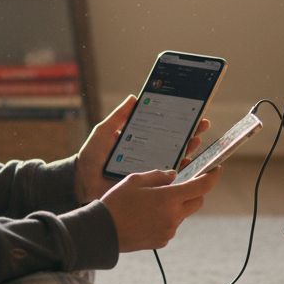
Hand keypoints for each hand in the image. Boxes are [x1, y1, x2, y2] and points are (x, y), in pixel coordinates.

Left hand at [73, 94, 210, 203]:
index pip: (165, 129)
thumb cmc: (91, 156)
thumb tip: (134, 97)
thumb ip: (119, 116)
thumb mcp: (104, 131)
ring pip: (177, 160)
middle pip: (176, 143)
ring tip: (197, 141)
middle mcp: (149, 154)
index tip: (192, 112)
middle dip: (191, 133)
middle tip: (201, 125)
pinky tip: (190, 165)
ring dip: (190, 150)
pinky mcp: (149, 185)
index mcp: (141, 140)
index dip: (179, 121)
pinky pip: (169, 180)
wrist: (82, 180)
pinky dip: (181, 173)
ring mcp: (150, 170)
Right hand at [100, 167, 222, 251]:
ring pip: (182, 214)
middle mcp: (174, 216)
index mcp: (169, 198)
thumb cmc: (117, 202)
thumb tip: (173, 176)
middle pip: (197, 202)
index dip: (213, 177)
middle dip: (194, 192)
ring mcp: (169, 230)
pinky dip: (166, 218)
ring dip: (176, 206)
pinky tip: (147, 216)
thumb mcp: (135, 180)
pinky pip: (171, 226)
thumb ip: (158, 175)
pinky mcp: (162, 241)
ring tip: (152, 202)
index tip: (216, 170)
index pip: (202, 187)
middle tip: (180, 185)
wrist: (102, 232)